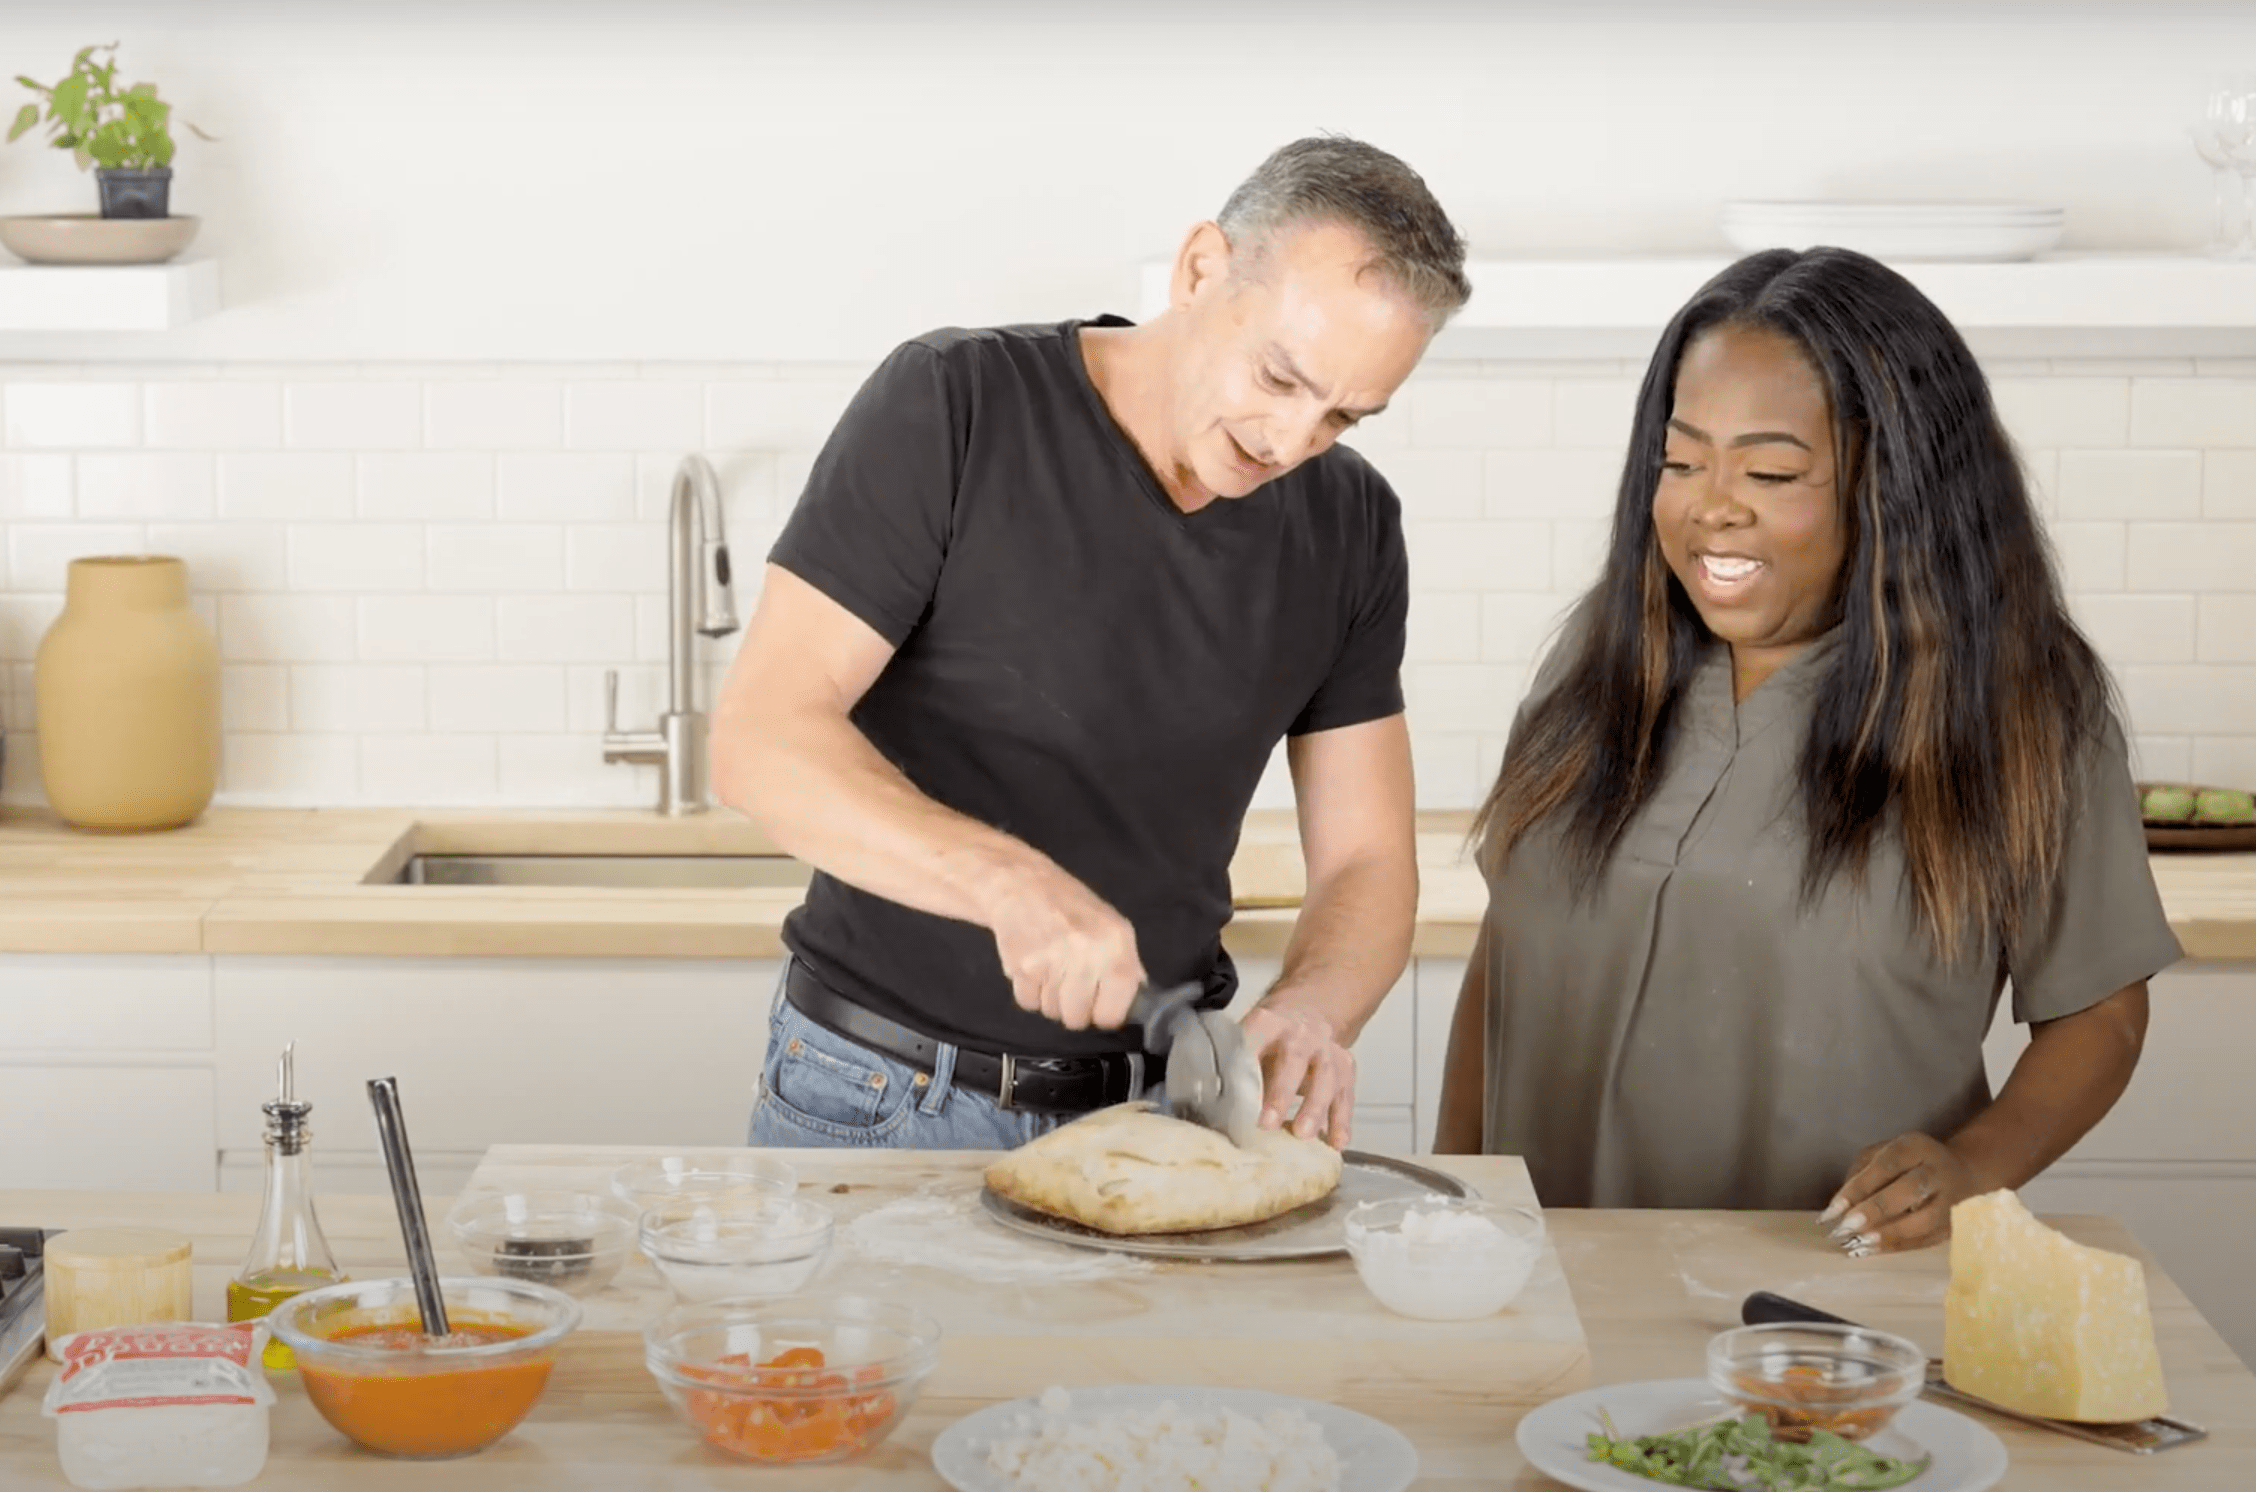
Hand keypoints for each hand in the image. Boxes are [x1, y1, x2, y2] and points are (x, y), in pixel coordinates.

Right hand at [982, 860, 1146, 1031]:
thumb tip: (1131, 1004)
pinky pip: (1028, 1003)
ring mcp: (1052, 963)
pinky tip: (1034, 966)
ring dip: (1050, 998)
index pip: (1112, 1014)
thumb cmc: (1070, 905)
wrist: (1021, 884)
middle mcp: (1086, 956)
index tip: (1098, 1003)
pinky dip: (1029, 991)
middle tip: (1070, 984)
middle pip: (1077, 1019)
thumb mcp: (1112, 927)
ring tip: (1051, 969)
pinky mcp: (1022, 967)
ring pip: (1051, 1013)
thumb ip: (1126, 966)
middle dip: (1073, 1008)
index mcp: (1116, 947)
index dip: (1104, 1014)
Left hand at [1239, 997, 1356, 1149]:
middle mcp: (1301, 1034)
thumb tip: (1223, 1113)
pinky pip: (1345, 1096)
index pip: (1255, 1042)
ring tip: (1303, 1134)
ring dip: (1314, 1108)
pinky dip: (1341, 1120)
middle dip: (1281, 1093)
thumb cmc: (1271, 1041)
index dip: (1248, 1069)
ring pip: (1325, 1077)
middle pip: (1294, 1059)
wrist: (1309, 1015)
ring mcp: (1327, 1049)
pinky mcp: (1345, 1068)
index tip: (1238, 1099)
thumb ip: (1240, 1072)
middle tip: (1268, 1124)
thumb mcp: (1251, 1044)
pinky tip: (1337, 1142)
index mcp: (1268, 1024)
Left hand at [1821, 1133, 1989, 1255]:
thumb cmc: (1910, 1163)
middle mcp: (1938, 1171)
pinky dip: (1897, 1246)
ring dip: (1888, 1234)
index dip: (1860, 1187)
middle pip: (1910, 1190)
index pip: (1888, 1164)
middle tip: (1846, 1228)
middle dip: (1875, 1210)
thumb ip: (1861, 1172)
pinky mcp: (1955, 1225)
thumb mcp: (1883, 1152)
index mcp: (1917, 1147)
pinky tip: (1872, 1250)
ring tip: (1858, 1244)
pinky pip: (1926, 1239)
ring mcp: (1952, 1201)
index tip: (1834, 1209)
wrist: (1965, 1174)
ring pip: (1923, 1220)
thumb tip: (1841, 1206)